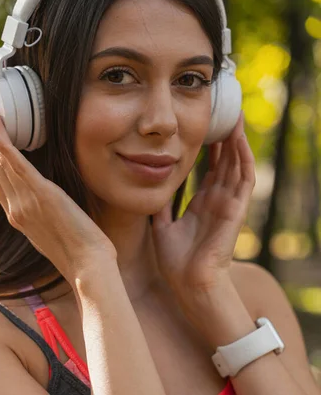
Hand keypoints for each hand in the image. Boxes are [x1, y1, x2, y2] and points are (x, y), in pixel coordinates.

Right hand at [0, 101, 116, 285]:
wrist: (88, 266)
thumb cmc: (79, 253)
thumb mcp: (53, 232)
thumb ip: (42, 215)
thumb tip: (45, 202)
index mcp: (18, 216)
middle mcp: (15, 208)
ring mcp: (25, 202)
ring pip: (1, 160)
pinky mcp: (42, 195)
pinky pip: (17, 166)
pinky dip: (4, 145)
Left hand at [151, 112, 255, 298]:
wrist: (189, 283)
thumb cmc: (177, 262)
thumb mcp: (162, 226)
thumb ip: (161, 206)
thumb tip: (150, 187)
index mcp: (203, 205)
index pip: (209, 169)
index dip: (207, 148)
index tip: (201, 126)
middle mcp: (218, 201)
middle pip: (225, 162)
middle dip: (223, 137)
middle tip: (219, 112)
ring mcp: (229, 204)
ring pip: (237, 164)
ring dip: (236, 141)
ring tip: (232, 116)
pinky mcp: (237, 209)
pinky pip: (244, 178)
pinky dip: (243, 157)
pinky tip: (238, 138)